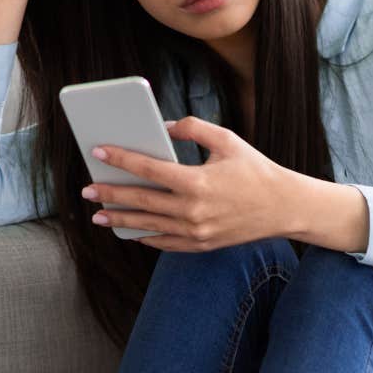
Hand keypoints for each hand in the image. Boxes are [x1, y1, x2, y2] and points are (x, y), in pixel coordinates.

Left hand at [81, 116, 296, 251]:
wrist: (285, 207)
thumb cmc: (256, 170)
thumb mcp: (227, 140)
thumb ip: (193, 128)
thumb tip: (162, 128)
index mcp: (198, 182)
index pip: (149, 170)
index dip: (121, 159)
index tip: (99, 152)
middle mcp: (193, 211)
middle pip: (141, 201)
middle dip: (110, 193)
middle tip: (87, 188)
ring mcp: (196, 232)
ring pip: (148, 226)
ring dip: (120, 219)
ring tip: (98, 213)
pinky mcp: (201, 245)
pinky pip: (165, 243)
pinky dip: (145, 236)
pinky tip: (130, 229)